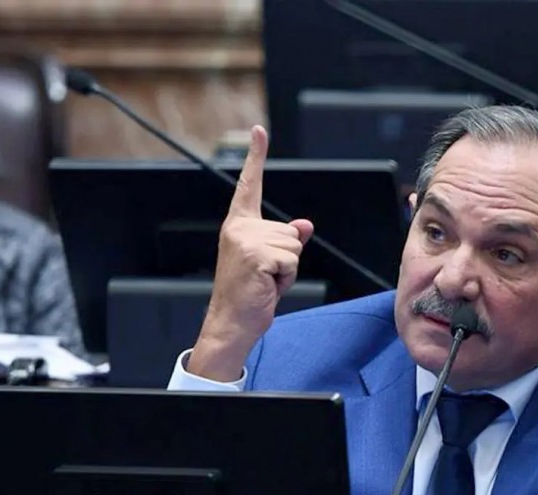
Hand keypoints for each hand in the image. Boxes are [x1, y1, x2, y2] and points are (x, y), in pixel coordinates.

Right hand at [187, 125, 313, 381]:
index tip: (260, 130)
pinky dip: (287, 278)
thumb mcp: (272, 263)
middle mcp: (239, 228)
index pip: (250, 186)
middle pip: (291, 231)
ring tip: (265, 281)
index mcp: (239, 225)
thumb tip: (304, 225)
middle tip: (265, 276)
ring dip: (288, 269)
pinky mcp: (255, 255)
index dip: (257, 157)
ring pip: (294, 246)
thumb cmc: (251, 293)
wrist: (233, 321)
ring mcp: (245, 240)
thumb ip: (287, 240)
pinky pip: (292, 260)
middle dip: (288, 258)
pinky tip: (266, 285)